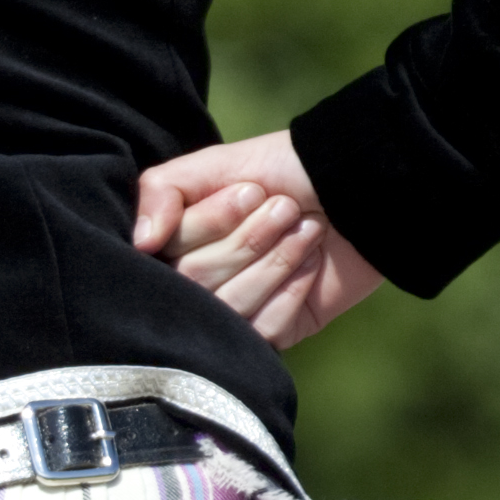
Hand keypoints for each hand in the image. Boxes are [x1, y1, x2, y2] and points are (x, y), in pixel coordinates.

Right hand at [134, 128, 385, 349]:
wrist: (361, 190)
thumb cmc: (287, 170)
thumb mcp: (218, 164)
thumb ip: (162, 190)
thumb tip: (138, 241)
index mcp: (176, 240)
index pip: (164, 251)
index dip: (210, 222)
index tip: (252, 191)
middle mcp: (196, 281)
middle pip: (195, 282)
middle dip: (248, 241)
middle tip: (286, 208)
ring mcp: (234, 313)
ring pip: (228, 310)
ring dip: (275, 263)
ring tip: (308, 230)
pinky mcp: (272, 335)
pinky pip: (262, 334)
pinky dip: (291, 293)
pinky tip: (314, 266)